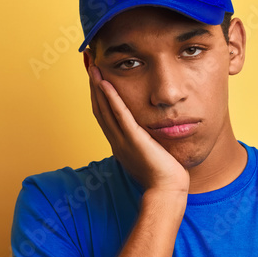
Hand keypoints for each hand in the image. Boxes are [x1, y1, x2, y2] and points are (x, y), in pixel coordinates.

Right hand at [88, 64, 189, 194]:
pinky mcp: (134, 140)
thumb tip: (147, 134)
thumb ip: (144, 142)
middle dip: (94, 87)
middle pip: (99, 109)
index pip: (104, 115)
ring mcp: (123, 141)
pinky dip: (112, 99)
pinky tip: (106, 84)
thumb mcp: (149, 154)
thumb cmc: (163, 175)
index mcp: (119, 144)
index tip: (96, 78)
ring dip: (98, 88)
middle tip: (90, 66)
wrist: (167, 190)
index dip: (98, 96)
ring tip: (94, 69)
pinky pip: (120, 116)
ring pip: (105, 110)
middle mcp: (116, 141)